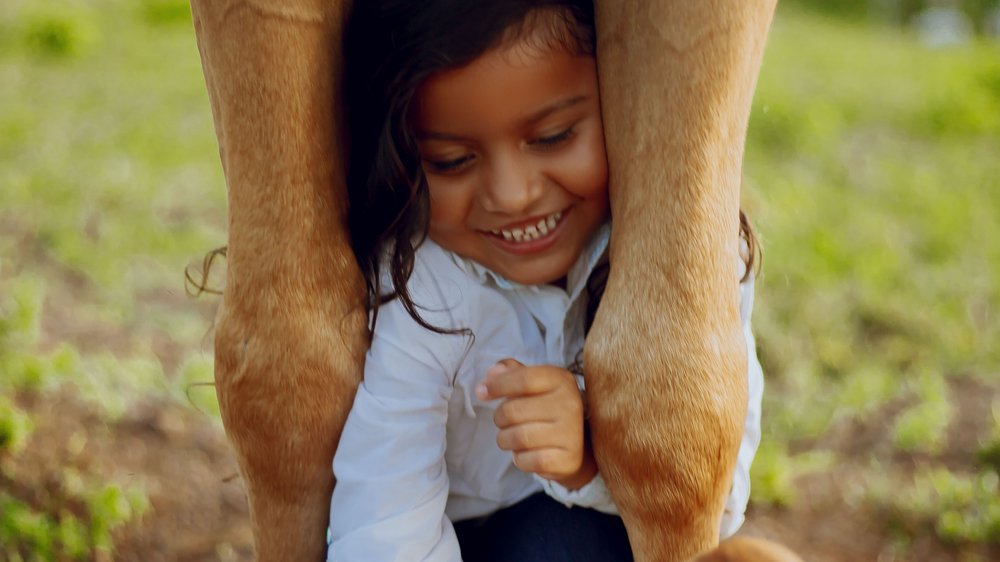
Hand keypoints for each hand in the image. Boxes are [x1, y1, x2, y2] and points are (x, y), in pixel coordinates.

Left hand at [476, 358, 596, 489]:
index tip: (482, 392)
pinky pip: (526, 460)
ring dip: (505, 440)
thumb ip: (511, 373)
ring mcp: (571, 433)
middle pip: (513, 410)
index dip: (497, 385)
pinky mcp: (567, 459)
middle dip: (499, 418)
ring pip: (517, 437)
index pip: (523, 379)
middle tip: (503, 421)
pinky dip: (519, 459)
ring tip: (512, 438)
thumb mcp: (533, 384)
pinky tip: (527, 453)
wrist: (577, 444)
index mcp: (561, 379)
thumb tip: (491, 374)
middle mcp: (570, 404)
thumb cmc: (546, 408)